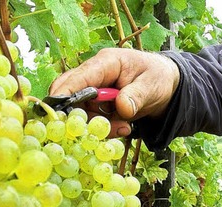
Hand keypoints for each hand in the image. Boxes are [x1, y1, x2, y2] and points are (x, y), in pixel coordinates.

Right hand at [49, 48, 179, 136]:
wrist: (164, 85)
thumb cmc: (157, 77)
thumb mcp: (152, 85)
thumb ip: (136, 95)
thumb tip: (122, 107)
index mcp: (105, 63)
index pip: (78, 77)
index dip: (65, 93)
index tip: (57, 111)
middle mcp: (93, 75)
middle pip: (68, 94)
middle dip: (80, 116)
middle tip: (98, 128)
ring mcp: (92, 91)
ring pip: (79, 112)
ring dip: (97, 125)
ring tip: (124, 127)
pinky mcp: (95, 104)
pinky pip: (89, 119)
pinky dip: (102, 128)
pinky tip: (123, 127)